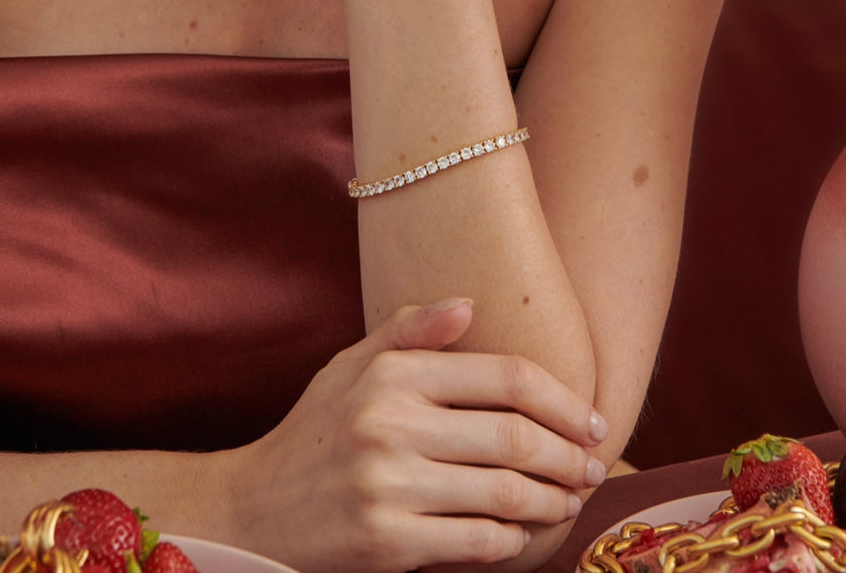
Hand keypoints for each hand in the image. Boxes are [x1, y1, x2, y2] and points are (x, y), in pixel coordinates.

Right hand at [223, 299, 605, 572]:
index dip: (562, 399)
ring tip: (570, 500)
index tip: (594, 421)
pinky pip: (476, 541)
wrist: (250, 510)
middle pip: (513, 436)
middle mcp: (390, 423)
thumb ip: (408, 332)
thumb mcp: (349, 368)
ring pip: (503, 492)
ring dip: (551, 500)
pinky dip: (512, 540)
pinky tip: (522, 534)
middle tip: (595, 467)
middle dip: (569, 455)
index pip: (503, 376)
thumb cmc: (313, 434)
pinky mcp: (386, 543)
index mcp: (391, 373)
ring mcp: (388, 485)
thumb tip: (468, 303)